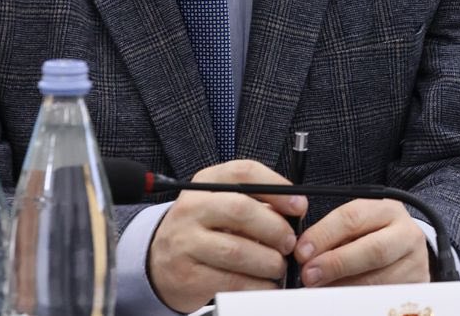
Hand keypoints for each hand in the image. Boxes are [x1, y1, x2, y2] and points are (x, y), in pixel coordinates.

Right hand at [147, 159, 306, 312]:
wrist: (159, 262)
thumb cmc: (205, 229)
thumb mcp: (223, 204)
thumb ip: (256, 202)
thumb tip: (295, 210)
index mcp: (206, 183)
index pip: (244, 173)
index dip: (277, 187)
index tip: (300, 205)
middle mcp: (191, 208)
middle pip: (241, 210)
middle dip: (275, 228)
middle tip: (290, 242)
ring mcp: (185, 243)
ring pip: (237, 251)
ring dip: (268, 261)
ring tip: (278, 266)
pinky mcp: (186, 276)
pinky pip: (229, 281)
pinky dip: (255, 285)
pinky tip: (265, 284)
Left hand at [294, 199, 430, 286]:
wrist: (406, 252)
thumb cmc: (373, 236)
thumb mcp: (358, 226)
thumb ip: (335, 235)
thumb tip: (304, 253)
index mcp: (388, 210)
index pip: (354, 217)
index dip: (324, 235)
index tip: (302, 252)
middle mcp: (407, 234)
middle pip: (373, 250)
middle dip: (336, 263)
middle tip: (309, 275)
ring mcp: (415, 262)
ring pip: (378, 280)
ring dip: (344, 287)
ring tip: (321, 290)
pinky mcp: (415, 287)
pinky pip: (383, 298)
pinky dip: (357, 300)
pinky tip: (340, 299)